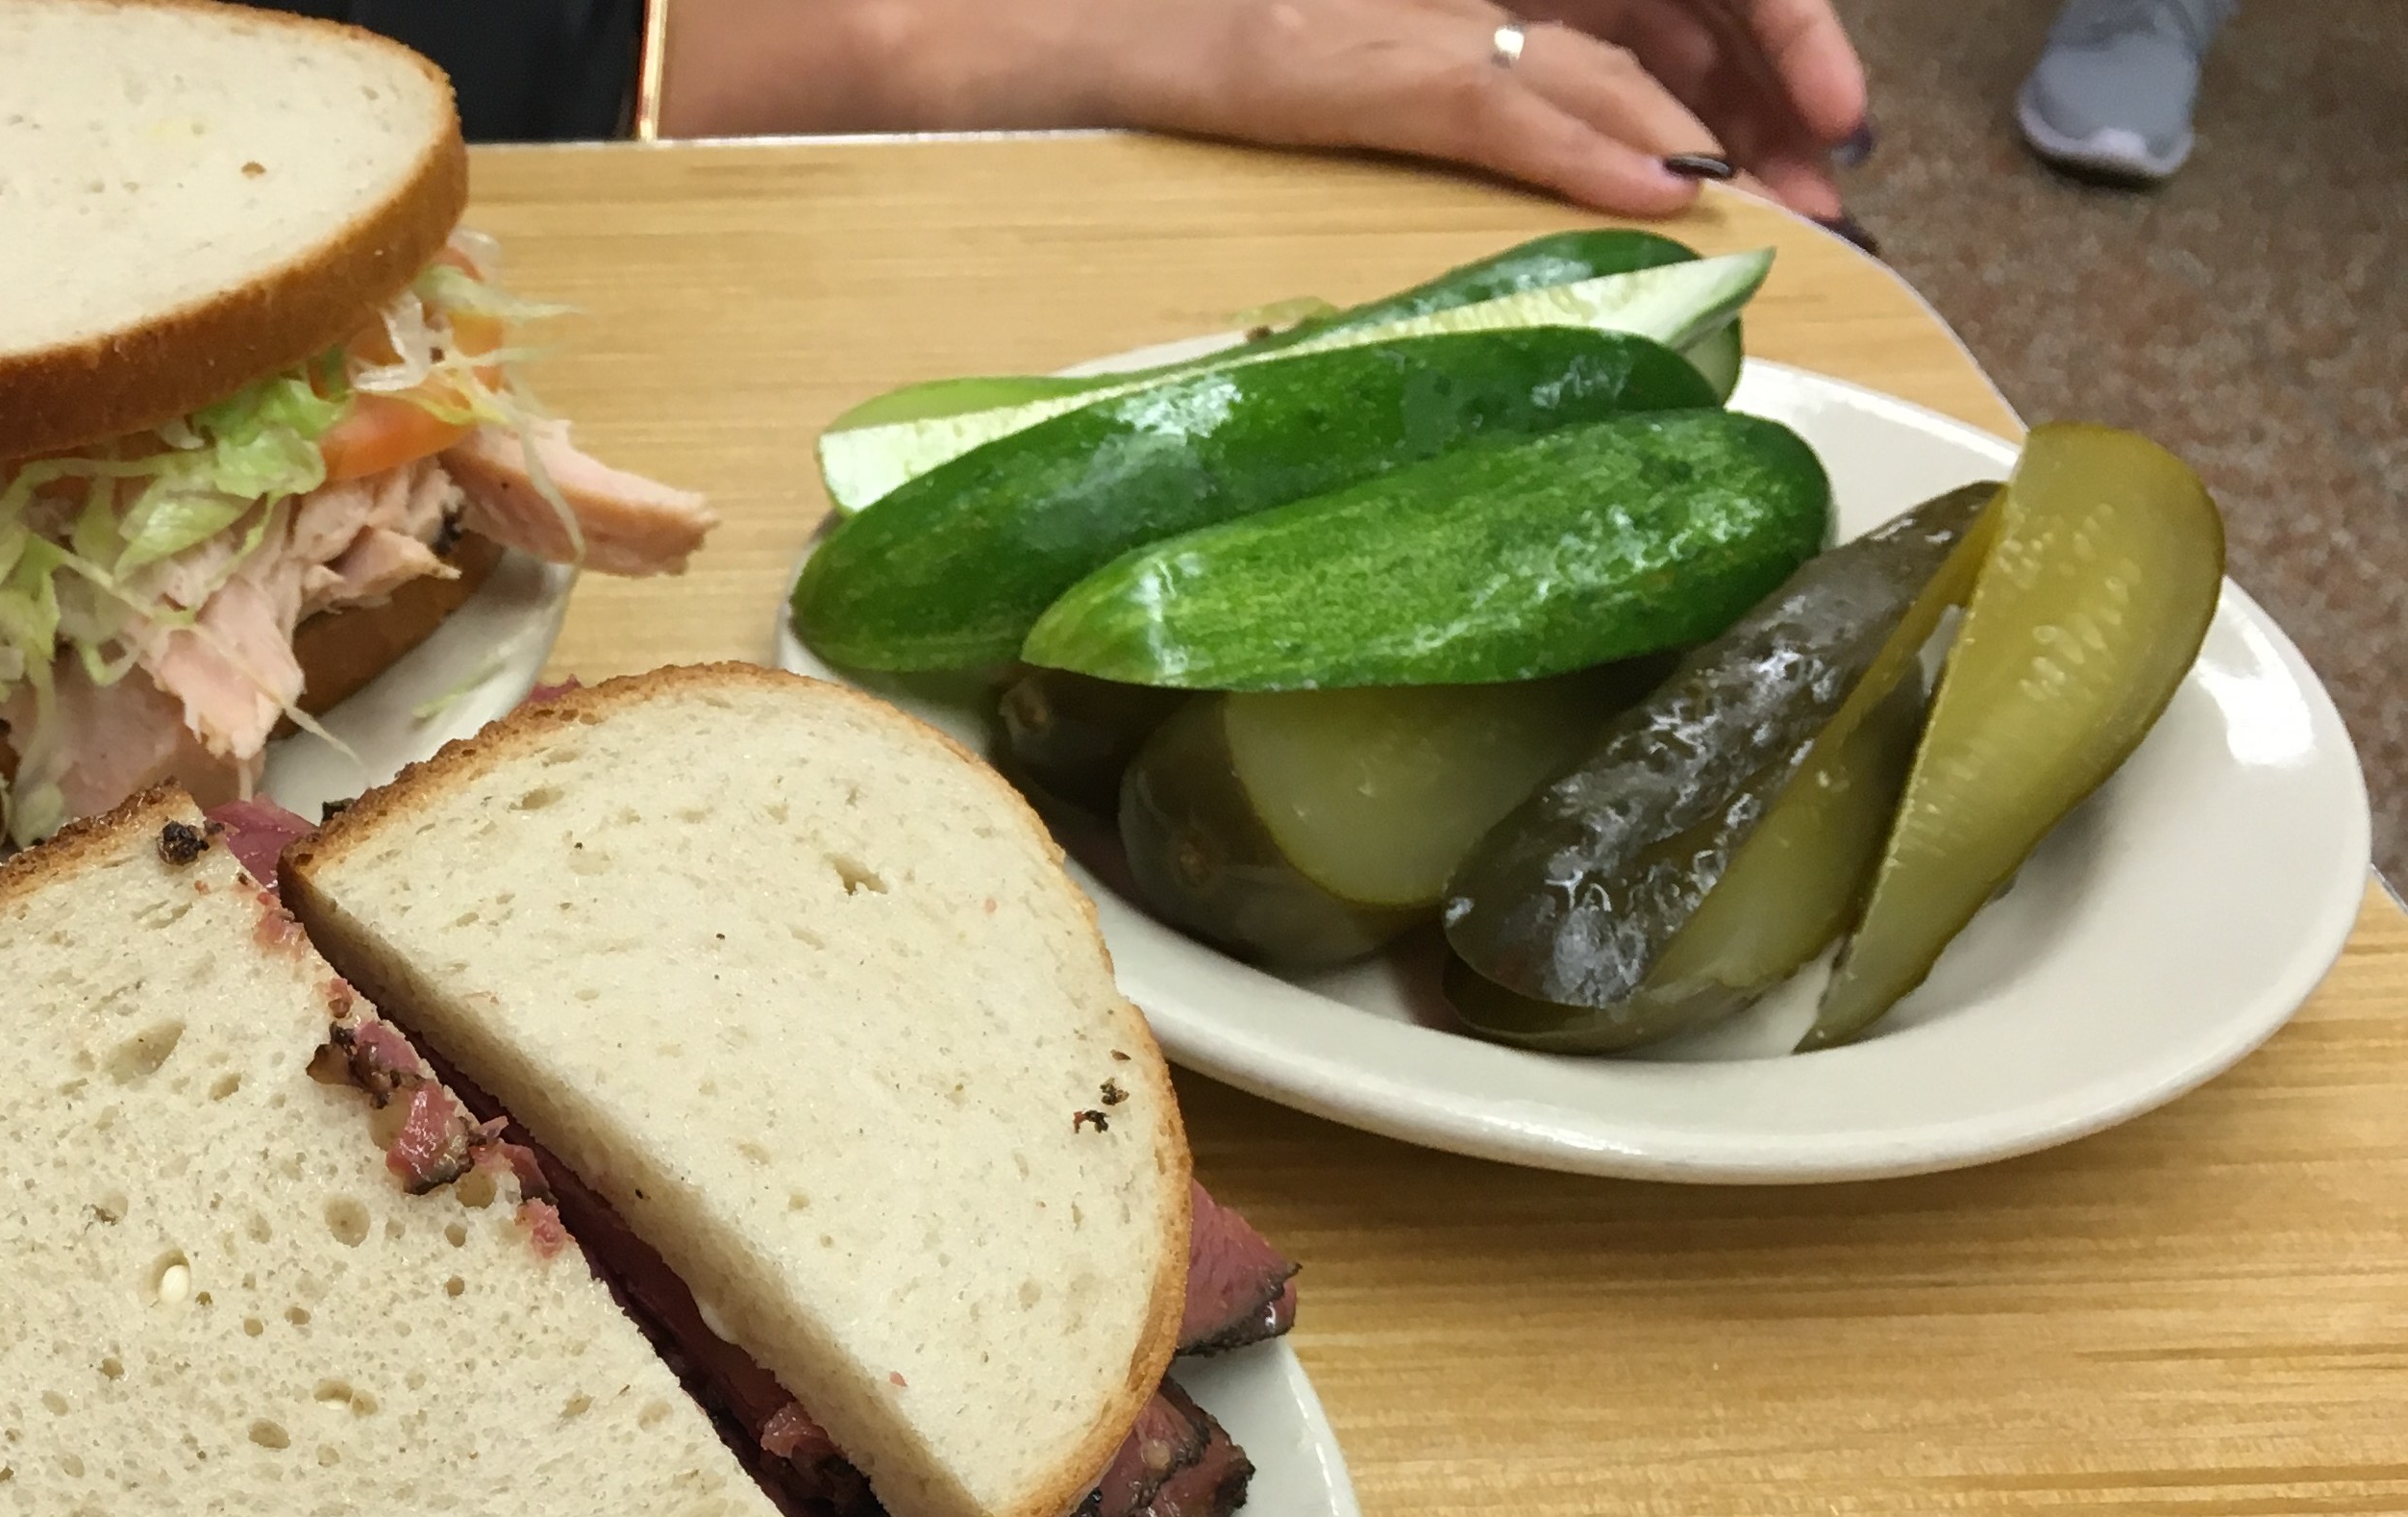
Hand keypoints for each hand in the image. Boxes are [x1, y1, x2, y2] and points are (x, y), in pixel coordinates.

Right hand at [663, 0, 1869, 223]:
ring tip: (1785, 191)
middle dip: (1757, 76)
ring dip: (1702, 120)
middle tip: (1830, 167)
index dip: (1734, 38)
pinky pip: (1485, 96)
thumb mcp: (1327, 60)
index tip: (1802, 119)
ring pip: (1592, 44)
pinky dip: (1583, 141)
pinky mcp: (1333, 63)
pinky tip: (1667, 189)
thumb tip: (1597, 156)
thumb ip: (1450, 79)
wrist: (994, 39)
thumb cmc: (1132, 57)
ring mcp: (1388, 9)